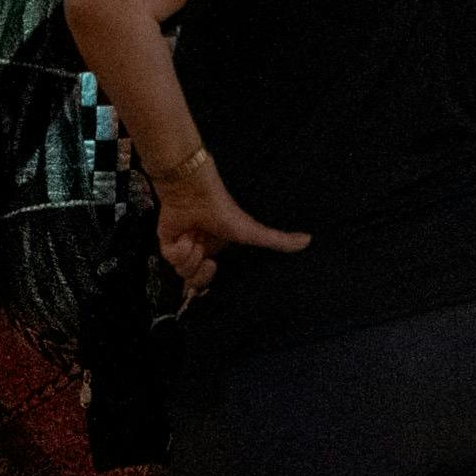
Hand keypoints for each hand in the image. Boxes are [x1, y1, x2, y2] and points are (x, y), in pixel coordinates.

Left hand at [152, 155, 308, 295]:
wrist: (196, 194)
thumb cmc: (225, 211)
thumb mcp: (253, 231)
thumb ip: (279, 240)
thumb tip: (309, 240)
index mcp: (215, 251)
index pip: (205, 280)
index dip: (205, 281)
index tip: (213, 265)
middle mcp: (198, 251)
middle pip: (192, 280)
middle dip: (200, 272)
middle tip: (206, 256)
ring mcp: (181, 247)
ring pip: (181, 270)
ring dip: (191, 254)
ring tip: (196, 237)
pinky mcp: (166, 241)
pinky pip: (170, 258)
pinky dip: (179, 248)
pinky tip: (185, 235)